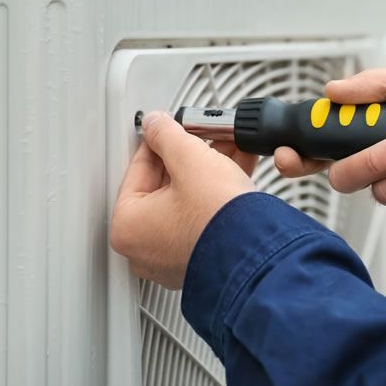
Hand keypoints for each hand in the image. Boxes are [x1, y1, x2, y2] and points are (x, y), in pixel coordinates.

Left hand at [110, 111, 257, 288]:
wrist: (258, 254)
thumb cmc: (219, 220)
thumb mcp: (191, 159)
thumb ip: (168, 135)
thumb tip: (156, 124)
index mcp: (128, 227)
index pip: (138, 169)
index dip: (159, 141)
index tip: (171, 129)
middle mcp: (146, 249)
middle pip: (164, 187)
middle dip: (190, 157)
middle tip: (204, 138)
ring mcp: (174, 258)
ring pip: (187, 202)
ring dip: (208, 172)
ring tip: (228, 150)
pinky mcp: (203, 260)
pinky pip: (204, 219)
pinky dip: (218, 196)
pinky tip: (237, 171)